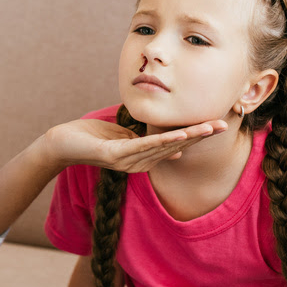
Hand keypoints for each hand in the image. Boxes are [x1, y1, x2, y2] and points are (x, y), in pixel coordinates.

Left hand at [43, 118, 227, 172]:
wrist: (62, 144)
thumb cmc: (92, 136)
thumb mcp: (124, 135)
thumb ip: (144, 137)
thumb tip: (171, 138)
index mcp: (142, 157)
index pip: (175, 144)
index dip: (197, 135)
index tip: (218, 124)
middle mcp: (139, 163)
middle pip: (175, 146)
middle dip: (200, 135)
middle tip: (224, 124)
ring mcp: (128, 162)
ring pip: (164, 146)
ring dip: (189, 136)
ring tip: (208, 128)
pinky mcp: (116, 156)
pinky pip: (144, 146)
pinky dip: (164, 141)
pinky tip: (181, 135)